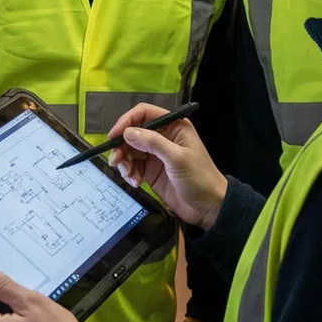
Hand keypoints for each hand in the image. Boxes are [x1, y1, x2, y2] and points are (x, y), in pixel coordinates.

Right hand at [106, 103, 226, 230]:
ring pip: (130, 151)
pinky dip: (130, 174)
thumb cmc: (199, 178)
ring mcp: (156, 154)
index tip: (113, 135)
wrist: (208, 207)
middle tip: (116, 161)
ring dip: (125, 163)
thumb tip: (127, 132)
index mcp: (174, 126)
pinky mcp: (151, 171)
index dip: (127, 121)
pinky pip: (133, 167)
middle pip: (133, 133)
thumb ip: (153, 143)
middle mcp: (163, 137)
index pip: (144, 114)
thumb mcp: (177, 158)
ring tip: (129, 176)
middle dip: (122, 147)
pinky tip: (136, 183)